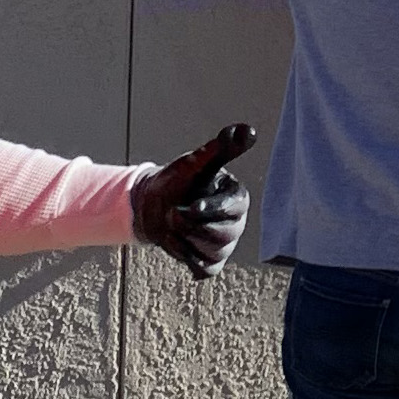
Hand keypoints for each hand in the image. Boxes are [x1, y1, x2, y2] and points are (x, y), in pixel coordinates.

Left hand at [132, 123, 256, 278]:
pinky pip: (204, 269)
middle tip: (173, 212)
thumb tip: (247, 129)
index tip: (189, 206)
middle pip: (223, 235)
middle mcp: (237, 222)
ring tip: (174, 226)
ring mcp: (226, 245)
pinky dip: (185, 257)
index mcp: (237, 197)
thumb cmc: (176, 181)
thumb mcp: (195, 162)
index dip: (211, 209)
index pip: (235, 209)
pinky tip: (177, 242)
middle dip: (190, 226)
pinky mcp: (212, 262)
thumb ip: (221, 148)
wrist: (151, 206)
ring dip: (184, 240)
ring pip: (212, 252)